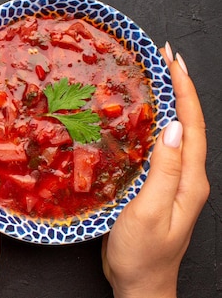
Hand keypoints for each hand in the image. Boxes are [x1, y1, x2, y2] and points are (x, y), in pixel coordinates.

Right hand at [102, 43, 208, 297]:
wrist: (141, 285)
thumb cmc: (142, 254)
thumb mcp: (150, 211)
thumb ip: (164, 170)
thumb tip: (174, 127)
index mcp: (190, 180)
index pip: (193, 126)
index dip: (184, 91)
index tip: (172, 61)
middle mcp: (189, 177)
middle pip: (190, 124)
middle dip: (181, 88)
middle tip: (164, 59)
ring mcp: (176, 183)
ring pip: (178, 134)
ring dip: (171, 103)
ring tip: (157, 78)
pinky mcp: (160, 188)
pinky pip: (164, 148)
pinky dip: (157, 124)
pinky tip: (143, 118)